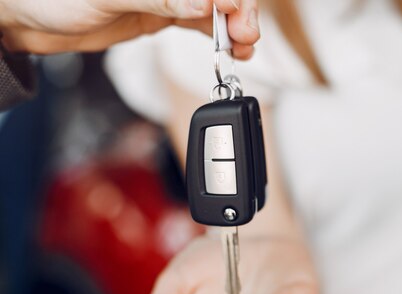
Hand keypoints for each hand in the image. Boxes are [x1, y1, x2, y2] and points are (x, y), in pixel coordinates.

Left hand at [0, 0, 258, 56]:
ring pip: (213, 6)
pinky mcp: (159, 13)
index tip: (236, 15)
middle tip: (243, 36)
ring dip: (232, 27)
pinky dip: (216, 36)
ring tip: (242, 48)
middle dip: (237, 10)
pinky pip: (197, 22)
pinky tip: (230, 49)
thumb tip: (202, 2)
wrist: (26, 18)